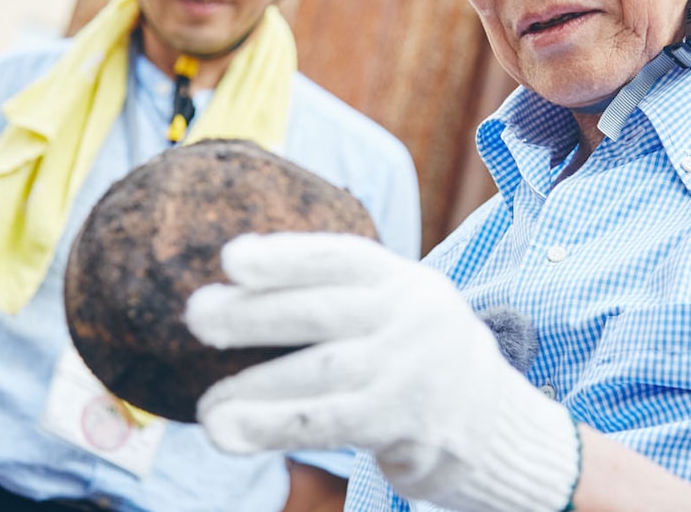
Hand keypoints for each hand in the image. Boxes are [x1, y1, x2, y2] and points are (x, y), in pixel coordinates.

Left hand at [184, 233, 579, 511]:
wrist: (493, 421)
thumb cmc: (416, 354)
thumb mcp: (397, 304)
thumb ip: (341, 293)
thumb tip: (240, 288)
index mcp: (403, 279)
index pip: (340, 259)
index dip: (286, 256)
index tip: (232, 257)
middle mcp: (409, 317)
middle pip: (322, 312)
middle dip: (255, 314)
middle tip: (197, 315)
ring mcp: (407, 371)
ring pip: (320, 375)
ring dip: (256, 390)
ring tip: (208, 408)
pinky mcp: (401, 423)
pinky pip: (327, 424)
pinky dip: (272, 428)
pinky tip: (230, 434)